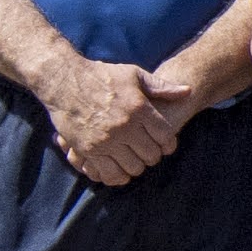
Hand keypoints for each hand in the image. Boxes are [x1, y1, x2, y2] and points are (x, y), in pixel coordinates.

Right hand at [44, 57, 182, 188]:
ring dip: (136, 166)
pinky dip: (118, 176)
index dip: (168, 143)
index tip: (165, 144)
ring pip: (133, 167)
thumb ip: (161, 86)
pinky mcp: (88, 149)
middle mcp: (124, 125)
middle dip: (153, 155)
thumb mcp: (133, 74)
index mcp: (138, 107)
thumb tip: (188, 91)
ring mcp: (106, 139)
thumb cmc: (102, 76)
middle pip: (151, 155)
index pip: (165, 136)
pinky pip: (109, 173)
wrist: (63, 81)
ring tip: (133, 159)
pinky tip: (119, 168)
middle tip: (148, 152)